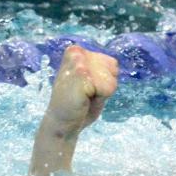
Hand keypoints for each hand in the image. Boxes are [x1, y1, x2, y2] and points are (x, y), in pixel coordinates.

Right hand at [30, 47, 118, 175]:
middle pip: (113, 69)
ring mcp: (78, 62)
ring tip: (85, 97)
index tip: (87, 88)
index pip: (111, 63)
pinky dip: (100, 98)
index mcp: (76, 51)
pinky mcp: (81, 74)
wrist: (61, 123)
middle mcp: (76, 53)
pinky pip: (108, 87)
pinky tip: (83, 100)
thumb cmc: (77, 104)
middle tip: (86, 95)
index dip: (104, 80)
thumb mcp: (90, 80)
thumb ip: (100, 68)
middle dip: (105, 85)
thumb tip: (114, 64)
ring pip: (110, 79)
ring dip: (102, 92)